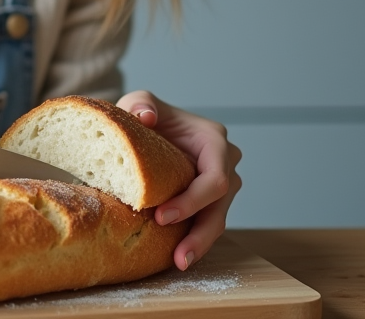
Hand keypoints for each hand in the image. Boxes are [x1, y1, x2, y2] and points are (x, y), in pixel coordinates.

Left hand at [116, 91, 241, 270]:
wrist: (147, 128)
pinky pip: (205, 223)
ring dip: (199, 243)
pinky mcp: (208, 201)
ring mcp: (220, 185)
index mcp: (214, 141)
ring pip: (216, 220)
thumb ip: (140, 103)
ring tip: (179, 263)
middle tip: (177, 255)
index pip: (215, 178)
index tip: (162, 216)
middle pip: (220, 206)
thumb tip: (146, 117)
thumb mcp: (140, 102)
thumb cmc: (145, 115)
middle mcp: (225, 164)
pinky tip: (177, 256)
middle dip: (200, 232)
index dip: (193, 200)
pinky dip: (192, 240)